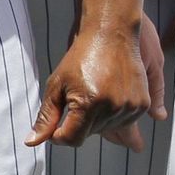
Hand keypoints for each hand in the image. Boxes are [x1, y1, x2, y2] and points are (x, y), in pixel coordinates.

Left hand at [28, 14, 160, 151]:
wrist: (113, 32)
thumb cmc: (82, 55)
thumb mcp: (57, 84)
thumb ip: (46, 116)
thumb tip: (33, 142)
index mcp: (88, 103)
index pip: (72, 139)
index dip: (60, 134)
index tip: (58, 123)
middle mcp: (111, 107)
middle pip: (90, 134)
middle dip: (80, 124)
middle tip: (79, 97)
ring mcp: (129, 106)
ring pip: (108, 130)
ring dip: (99, 121)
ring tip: (96, 94)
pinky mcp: (141, 104)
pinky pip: (125, 123)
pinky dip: (115, 116)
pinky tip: (109, 99)